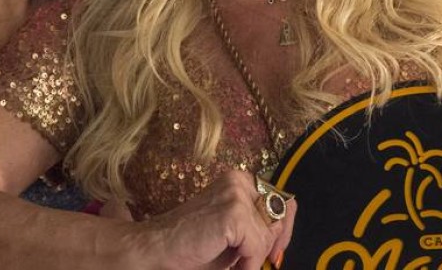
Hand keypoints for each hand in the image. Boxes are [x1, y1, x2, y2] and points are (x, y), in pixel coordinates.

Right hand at [135, 170, 296, 269]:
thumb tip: (282, 236)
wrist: (158, 247)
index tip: (274, 254)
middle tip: (251, 264)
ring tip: (235, 267)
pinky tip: (233, 268)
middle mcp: (239, 181)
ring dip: (254, 258)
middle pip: (281, 217)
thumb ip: (257, 228)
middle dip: (271, 246)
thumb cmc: (192, 244)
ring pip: (268, 235)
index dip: (283, 231)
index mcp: (239, 181)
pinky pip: (257, 245)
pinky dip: (248, 264)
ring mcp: (235, 194)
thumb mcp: (233, 232)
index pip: (283, 202)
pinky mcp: (232, 212)